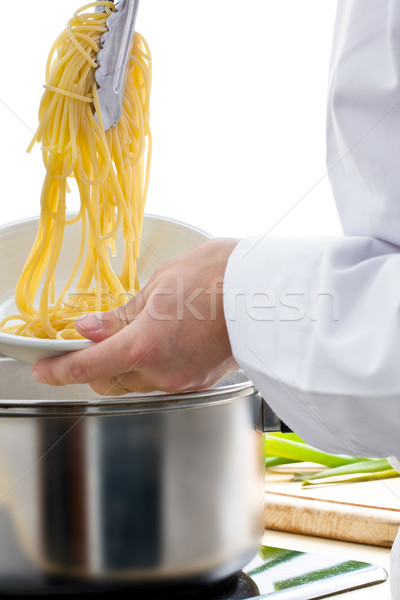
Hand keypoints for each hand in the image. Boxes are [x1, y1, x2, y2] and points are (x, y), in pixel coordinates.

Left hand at [32, 238, 239, 394]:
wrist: (268, 290)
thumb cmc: (217, 277)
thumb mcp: (158, 287)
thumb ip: (120, 316)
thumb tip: (89, 329)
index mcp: (145, 347)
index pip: (87, 367)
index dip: (59, 371)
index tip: (44, 370)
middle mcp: (162, 373)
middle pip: (109, 382)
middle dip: (93, 366)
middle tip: (91, 341)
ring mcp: (183, 381)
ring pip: (135, 384)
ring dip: (123, 366)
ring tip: (133, 334)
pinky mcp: (200, 380)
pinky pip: (161, 381)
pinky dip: (149, 366)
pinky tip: (159, 342)